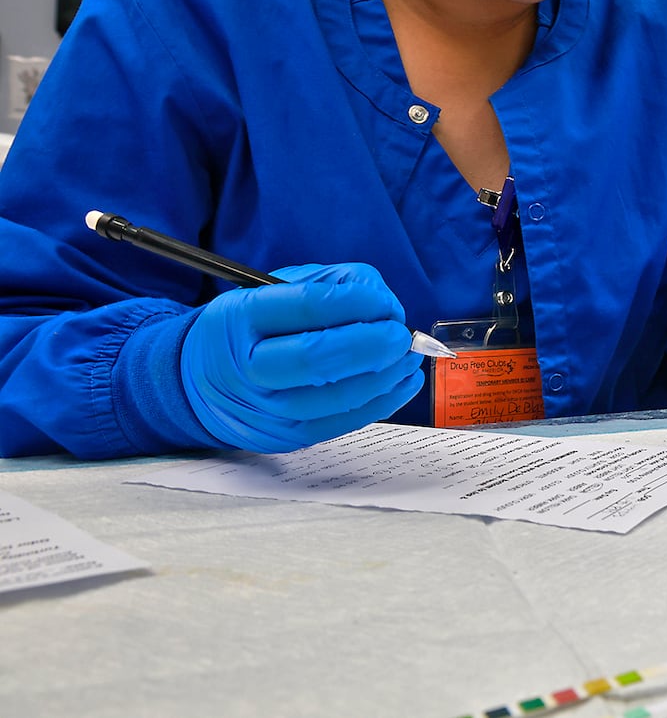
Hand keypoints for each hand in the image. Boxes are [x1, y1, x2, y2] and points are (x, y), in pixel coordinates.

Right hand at [179, 263, 424, 453]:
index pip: (306, 307)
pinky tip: (403, 381)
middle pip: (318, 359)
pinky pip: (344, 422)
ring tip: (408, 355)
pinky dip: (383, 401)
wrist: (203, 383)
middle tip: (401, 335)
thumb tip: (385, 305)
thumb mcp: (276, 289)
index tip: (385, 303)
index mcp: (240, 317)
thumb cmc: (253, 328)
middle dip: (373, 345)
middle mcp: (247, 366)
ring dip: (386, 375)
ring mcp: (266, 408)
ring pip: (337, 396)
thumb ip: (332, 285)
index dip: (356, 303)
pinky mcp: (287, 436)